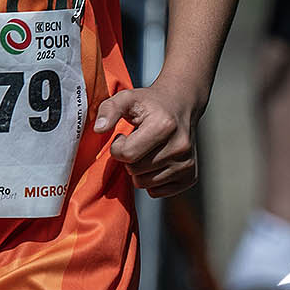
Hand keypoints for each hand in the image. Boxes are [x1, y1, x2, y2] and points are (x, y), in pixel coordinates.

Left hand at [93, 80, 203, 197]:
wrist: (180, 105)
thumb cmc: (149, 103)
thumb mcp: (126, 98)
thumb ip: (109, 110)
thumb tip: (99, 129)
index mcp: (164, 125)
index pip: (127, 154)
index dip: (118, 146)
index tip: (123, 136)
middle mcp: (180, 146)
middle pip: (135, 171)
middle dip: (129, 159)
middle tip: (136, 143)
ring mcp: (187, 163)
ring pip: (145, 183)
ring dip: (139, 171)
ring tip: (147, 151)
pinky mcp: (190, 176)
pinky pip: (157, 192)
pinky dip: (151, 181)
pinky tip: (156, 162)